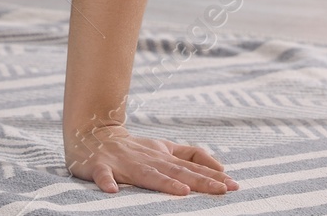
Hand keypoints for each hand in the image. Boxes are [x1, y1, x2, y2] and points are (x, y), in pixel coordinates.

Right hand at [65, 123, 238, 195]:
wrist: (93, 134)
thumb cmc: (134, 148)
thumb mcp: (164, 148)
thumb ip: (190, 155)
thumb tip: (221, 167)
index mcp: (162, 155)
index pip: (191, 166)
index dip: (212, 175)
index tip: (233, 185)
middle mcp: (147, 158)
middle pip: (176, 171)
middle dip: (200, 181)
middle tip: (222, 189)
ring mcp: (123, 162)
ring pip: (146, 174)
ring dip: (164, 182)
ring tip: (182, 192)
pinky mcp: (99, 166)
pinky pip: (103, 175)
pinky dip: (107, 182)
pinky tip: (112, 190)